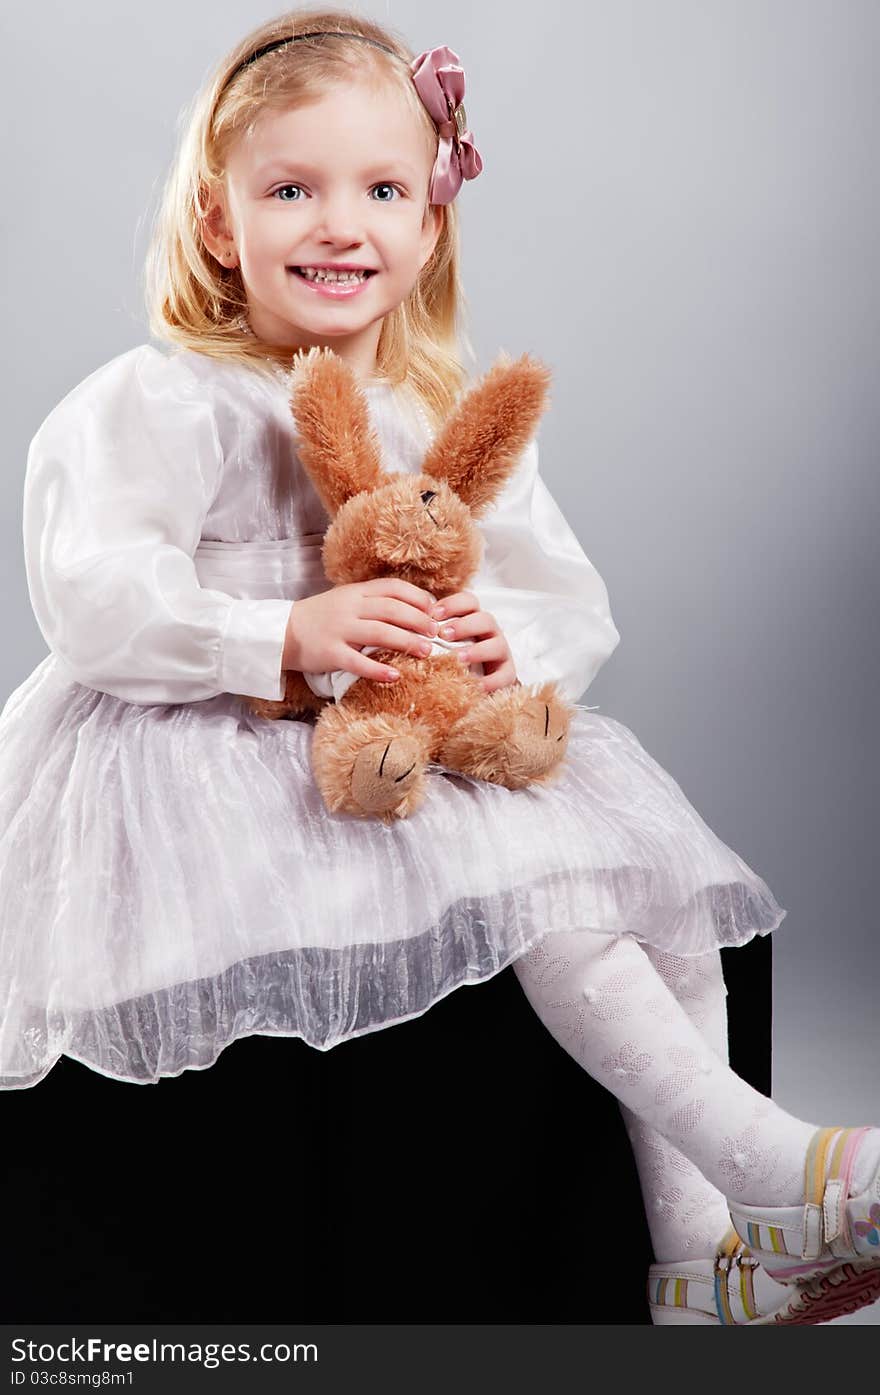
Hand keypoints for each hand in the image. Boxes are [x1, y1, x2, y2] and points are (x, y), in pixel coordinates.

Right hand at [283, 578, 439, 682]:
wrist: (281, 632)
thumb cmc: (320, 618)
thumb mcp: (346, 601)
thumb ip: (373, 602)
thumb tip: (412, 609)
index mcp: (355, 592)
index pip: (393, 588)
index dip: (417, 597)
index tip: (435, 610)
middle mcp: (349, 608)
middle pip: (391, 610)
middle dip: (418, 621)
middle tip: (435, 633)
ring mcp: (339, 630)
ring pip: (379, 633)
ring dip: (406, 642)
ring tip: (426, 652)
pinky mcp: (330, 653)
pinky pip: (357, 662)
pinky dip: (378, 670)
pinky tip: (394, 676)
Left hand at [429, 591, 519, 694]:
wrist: (479, 684)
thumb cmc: (455, 660)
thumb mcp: (444, 644)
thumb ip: (432, 635)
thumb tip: (406, 632)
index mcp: (474, 620)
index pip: (469, 602)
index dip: (453, 604)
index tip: (433, 614)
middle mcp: (490, 633)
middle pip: (484, 619)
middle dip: (464, 625)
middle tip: (444, 635)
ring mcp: (501, 653)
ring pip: (496, 645)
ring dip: (476, 651)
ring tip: (458, 659)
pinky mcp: (507, 675)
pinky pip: (503, 676)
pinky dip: (489, 682)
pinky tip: (473, 686)